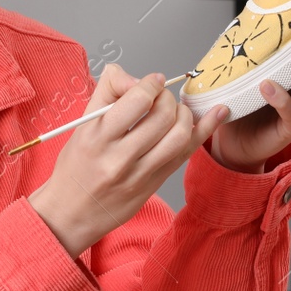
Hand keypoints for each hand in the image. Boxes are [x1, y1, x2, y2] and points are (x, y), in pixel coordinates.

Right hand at [29, 62, 231, 257]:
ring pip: (179, 135)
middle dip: (168, 98)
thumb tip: (137, 78)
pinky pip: (186, 154)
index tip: (153, 82)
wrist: (72, 212)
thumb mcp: (81, 125)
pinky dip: (205, 130)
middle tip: (161, 98)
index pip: (137, 101)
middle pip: (163, 116)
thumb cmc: (76, 166)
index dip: (151, 84)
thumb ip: (108, 92)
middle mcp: (119, 157)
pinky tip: (218, 113)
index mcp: (97, 137)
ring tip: (176, 110)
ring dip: (185, 114)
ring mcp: (140, 174)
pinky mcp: (154, 184)